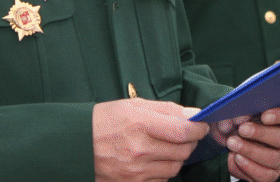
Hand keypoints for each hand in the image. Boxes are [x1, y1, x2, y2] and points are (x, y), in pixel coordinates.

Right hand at [93, 99, 208, 181]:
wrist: (78, 145)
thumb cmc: (106, 121)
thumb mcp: (134, 105)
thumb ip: (167, 110)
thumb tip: (194, 114)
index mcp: (140, 124)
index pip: (183, 130)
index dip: (198, 127)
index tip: (201, 124)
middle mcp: (139, 149)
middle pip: (183, 150)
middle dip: (189, 141)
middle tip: (184, 133)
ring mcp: (136, 171)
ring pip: (175, 167)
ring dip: (177, 156)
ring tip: (166, 145)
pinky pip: (162, 179)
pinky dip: (164, 170)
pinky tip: (154, 159)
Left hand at [212, 104, 279, 181]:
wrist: (237, 140)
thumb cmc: (246, 119)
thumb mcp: (244, 110)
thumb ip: (243, 110)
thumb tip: (238, 118)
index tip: (264, 116)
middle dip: (261, 134)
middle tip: (242, 129)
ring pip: (273, 158)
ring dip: (250, 151)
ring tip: (232, 143)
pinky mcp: (273, 174)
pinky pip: (264, 175)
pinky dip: (248, 167)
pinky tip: (236, 157)